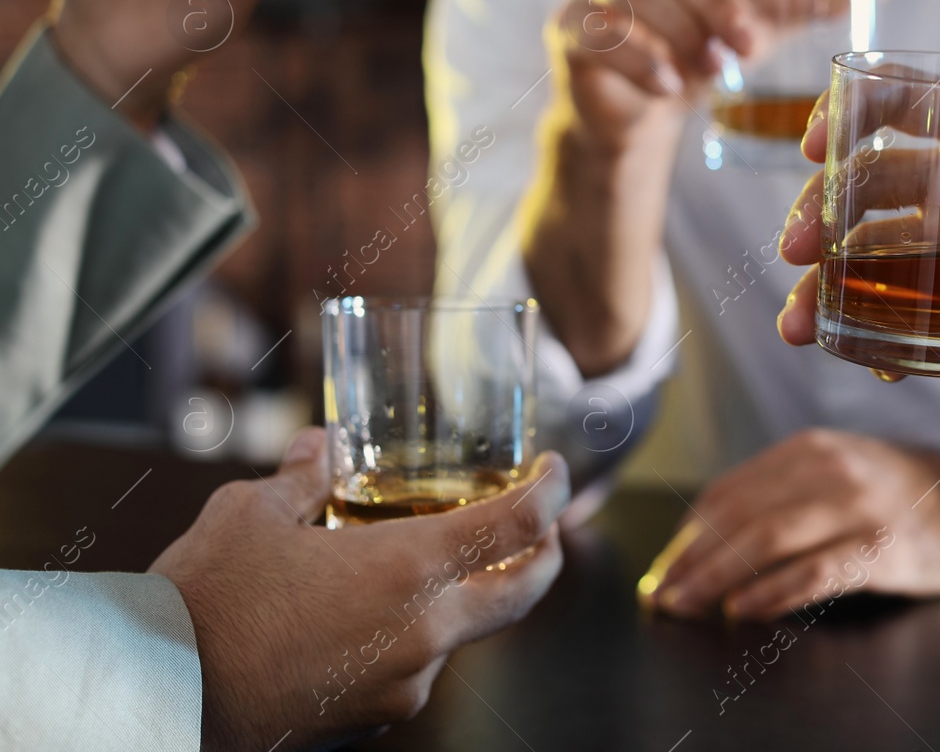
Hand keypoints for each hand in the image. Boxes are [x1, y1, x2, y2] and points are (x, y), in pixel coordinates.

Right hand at [149, 430, 568, 750]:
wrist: (155, 697)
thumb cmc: (204, 600)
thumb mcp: (252, 514)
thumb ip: (303, 477)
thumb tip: (322, 448)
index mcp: (409, 570)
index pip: (519, 524)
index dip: (551, 490)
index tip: (556, 470)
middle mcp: (424, 633)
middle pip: (521, 593)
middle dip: (546, 555)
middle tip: (546, 527)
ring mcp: (403, 685)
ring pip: (462, 634)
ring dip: (465, 597)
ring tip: (429, 563)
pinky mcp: (373, 719)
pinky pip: (414, 669)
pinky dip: (414, 635)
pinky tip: (372, 613)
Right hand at [547, 0, 761, 152]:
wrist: (642, 113)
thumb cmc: (698, 52)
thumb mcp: (760, 25)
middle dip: (714, 2)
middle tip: (749, 45)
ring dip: (680, 34)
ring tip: (714, 71)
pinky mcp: (567, 35)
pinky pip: (595, 33)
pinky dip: (637, 59)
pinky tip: (669, 86)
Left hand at [636, 429, 939, 620]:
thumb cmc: (907, 494)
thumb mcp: (842, 471)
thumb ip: (786, 492)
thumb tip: (713, 541)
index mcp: (810, 449)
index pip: (729, 491)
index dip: (689, 534)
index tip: (666, 568)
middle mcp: (829, 469)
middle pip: (739, 516)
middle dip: (691, 560)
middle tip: (662, 595)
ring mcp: (858, 507)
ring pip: (766, 540)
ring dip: (716, 578)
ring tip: (686, 606)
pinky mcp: (882, 548)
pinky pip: (813, 572)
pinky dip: (771, 593)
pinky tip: (744, 611)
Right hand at [776, 100, 939, 379]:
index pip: (908, 100)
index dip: (853, 108)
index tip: (816, 143)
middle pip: (867, 186)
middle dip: (821, 212)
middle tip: (798, 248)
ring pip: (870, 259)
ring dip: (826, 283)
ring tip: (798, 323)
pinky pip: (906, 324)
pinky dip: (876, 342)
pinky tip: (862, 361)